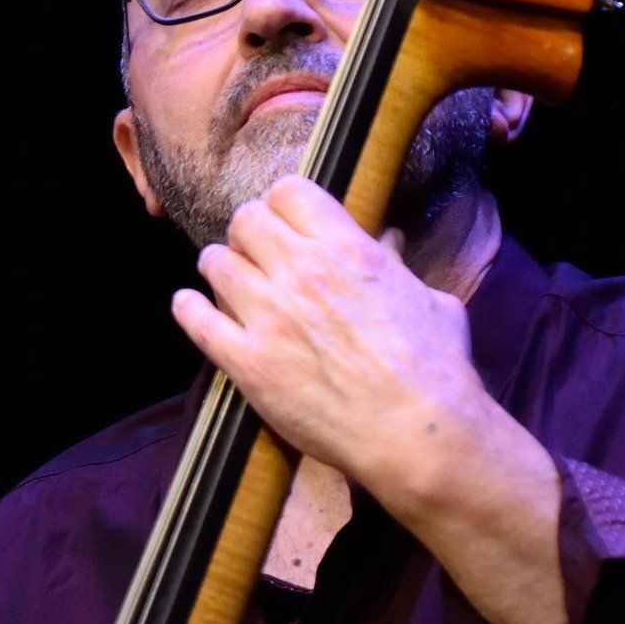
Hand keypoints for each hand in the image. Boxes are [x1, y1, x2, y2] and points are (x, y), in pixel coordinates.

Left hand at [172, 174, 565, 623]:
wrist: (417, 432)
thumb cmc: (436, 367)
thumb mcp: (429, 299)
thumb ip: (398, 265)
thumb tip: (389, 241)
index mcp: (346, 247)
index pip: (288, 191)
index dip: (281, 203)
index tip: (283, 220)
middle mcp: (301, 271)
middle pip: (245, 219)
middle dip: (247, 232)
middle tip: (253, 253)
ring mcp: (269, 316)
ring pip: (214, 262)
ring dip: (220, 268)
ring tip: (227, 282)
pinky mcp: (247, 362)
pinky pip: (196, 320)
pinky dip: (189, 309)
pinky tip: (191, 307)